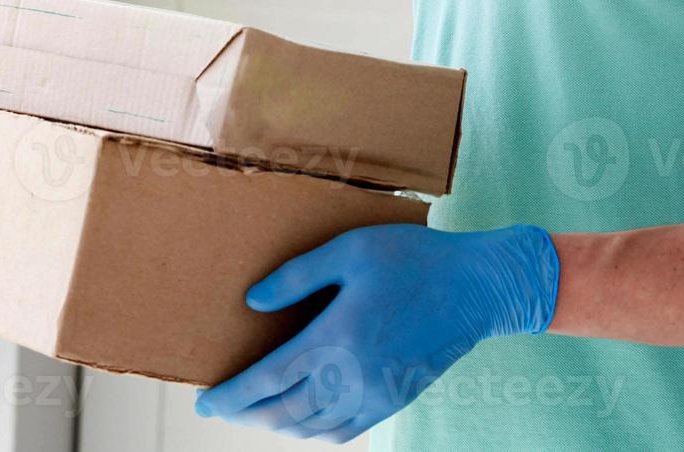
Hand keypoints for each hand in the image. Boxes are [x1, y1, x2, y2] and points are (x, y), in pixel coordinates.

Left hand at [194, 224, 559, 442]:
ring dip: (278, 424)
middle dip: (246, 413)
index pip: (269, 381)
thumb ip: (296, 276)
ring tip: (253, 412)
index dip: (233, 396)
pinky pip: (346, 429)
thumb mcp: (349, 251)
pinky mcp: (396, 398)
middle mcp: (353, 376)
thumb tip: (253, 301)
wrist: (478, 288)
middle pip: (285, 411)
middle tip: (220, 408)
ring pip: (313, 427)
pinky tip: (304, 421)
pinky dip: (316, 432)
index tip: (205, 401)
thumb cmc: (413, 260)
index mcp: (336, 339)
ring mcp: (377, 394)